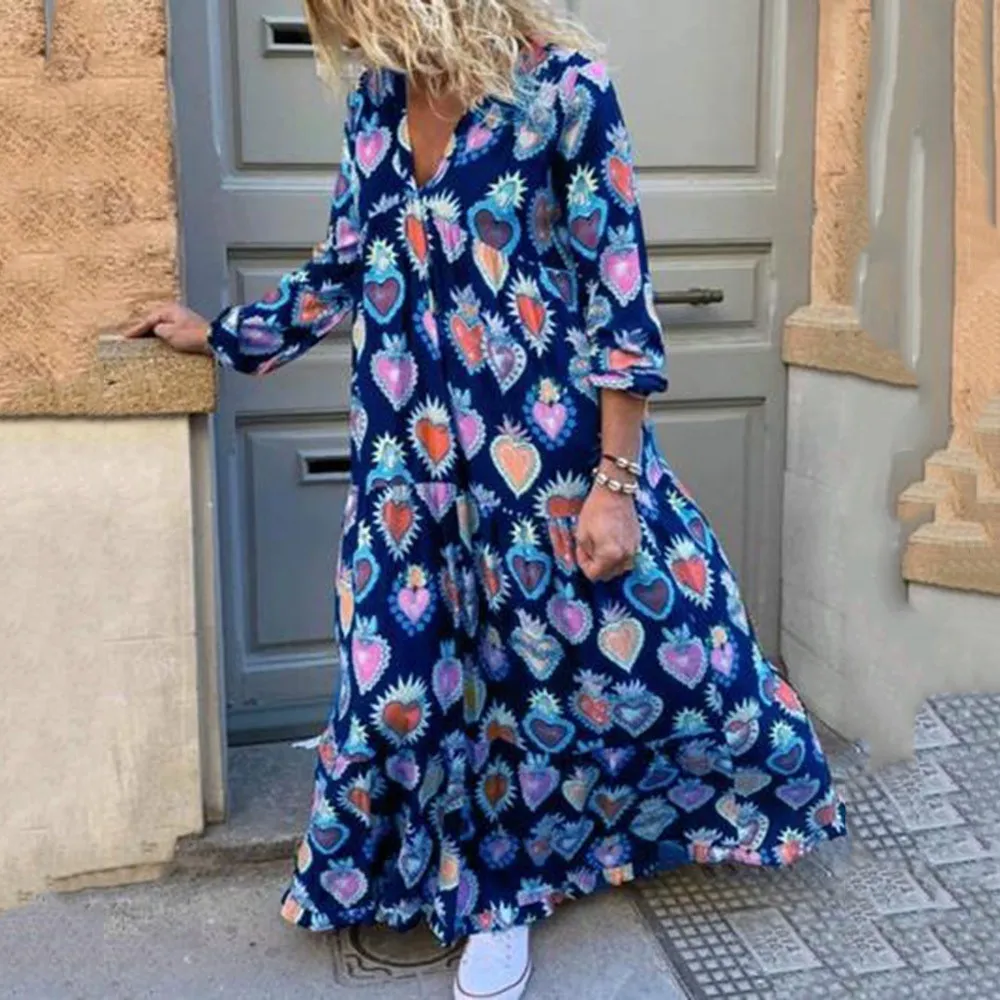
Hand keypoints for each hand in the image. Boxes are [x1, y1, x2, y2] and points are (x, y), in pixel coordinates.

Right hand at [124, 303, 211, 355]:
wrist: (214, 340)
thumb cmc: (193, 335)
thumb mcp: (169, 333)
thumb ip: (158, 330)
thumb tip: (156, 330)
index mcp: (168, 310)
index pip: (147, 320)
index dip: (136, 329)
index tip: (126, 337)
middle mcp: (175, 312)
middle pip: (154, 321)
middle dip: (143, 330)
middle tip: (131, 338)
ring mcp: (182, 319)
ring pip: (162, 326)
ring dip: (153, 333)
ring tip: (142, 341)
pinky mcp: (187, 328)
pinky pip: (170, 330)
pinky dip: (162, 336)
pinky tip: (159, 342)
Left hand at [575, 465, 640, 581]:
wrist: (615, 492)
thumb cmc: (595, 510)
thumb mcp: (581, 534)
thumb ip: (584, 553)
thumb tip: (588, 560)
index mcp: (610, 555)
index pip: (594, 575)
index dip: (584, 565)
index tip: (580, 551)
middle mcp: (626, 556)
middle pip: (608, 575)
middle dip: (596, 566)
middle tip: (588, 549)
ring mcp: (635, 549)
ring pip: (619, 568)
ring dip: (608, 563)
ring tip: (600, 545)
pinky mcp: (639, 541)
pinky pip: (627, 557)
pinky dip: (618, 555)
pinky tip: (610, 541)